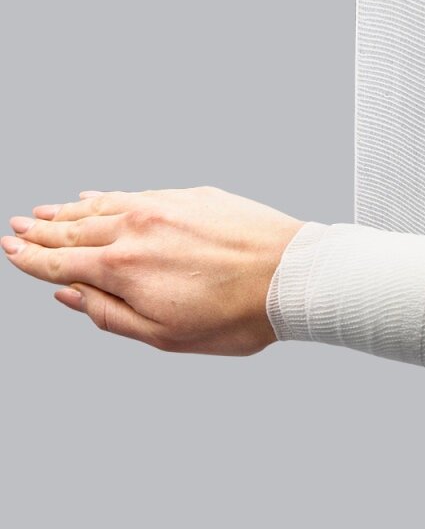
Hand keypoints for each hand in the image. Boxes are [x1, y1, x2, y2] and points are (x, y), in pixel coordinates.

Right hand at [2, 186, 304, 354]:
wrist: (291, 275)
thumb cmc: (237, 314)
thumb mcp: (167, 335)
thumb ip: (110, 314)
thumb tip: (68, 296)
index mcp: (124, 268)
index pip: (60, 262)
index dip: (30, 258)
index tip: (10, 250)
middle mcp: (136, 228)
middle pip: (74, 229)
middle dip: (41, 231)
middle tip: (18, 227)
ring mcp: (163, 206)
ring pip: (101, 206)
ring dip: (69, 211)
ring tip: (46, 212)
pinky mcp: (190, 196)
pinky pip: (136, 193)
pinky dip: (109, 197)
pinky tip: (98, 196)